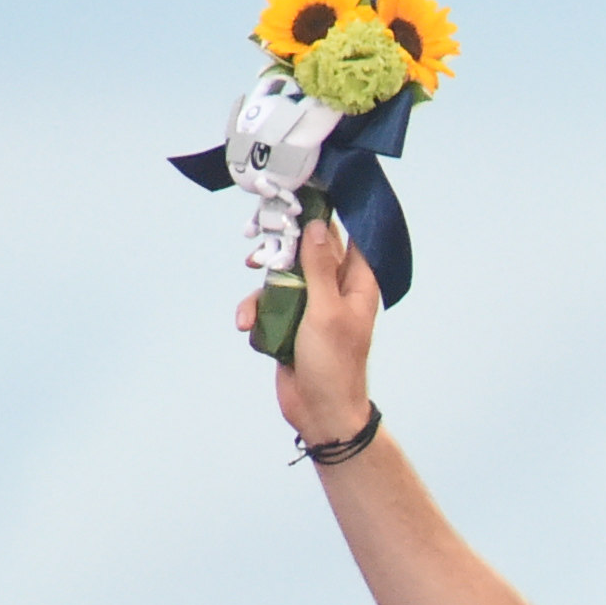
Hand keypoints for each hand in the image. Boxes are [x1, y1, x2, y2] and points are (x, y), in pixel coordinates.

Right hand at [236, 215, 381, 440]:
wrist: (319, 411)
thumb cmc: (334, 364)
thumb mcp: (326, 310)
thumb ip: (319, 267)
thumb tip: (316, 227)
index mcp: (356, 283)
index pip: (344, 237)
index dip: (325, 214)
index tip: (301, 194)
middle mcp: (335, 289)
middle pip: (306, 251)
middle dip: (281, 248)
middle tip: (260, 244)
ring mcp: (311, 304)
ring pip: (281, 275)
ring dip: (263, 286)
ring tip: (250, 296)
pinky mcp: (289, 321)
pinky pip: (268, 303)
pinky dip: (256, 311)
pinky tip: (248, 325)